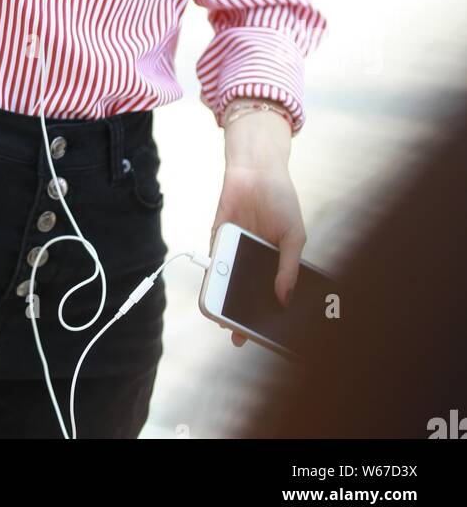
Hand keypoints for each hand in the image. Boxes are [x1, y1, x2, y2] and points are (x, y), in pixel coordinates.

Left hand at [209, 162, 305, 347]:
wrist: (257, 170)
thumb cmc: (281, 200)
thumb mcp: (294, 236)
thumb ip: (288, 268)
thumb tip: (284, 299)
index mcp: (275, 262)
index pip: (272, 294)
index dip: (270, 314)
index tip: (270, 336)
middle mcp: (253, 260)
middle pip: (246, 294)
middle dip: (243, 315)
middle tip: (243, 336)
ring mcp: (233, 251)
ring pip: (227, 283)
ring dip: (225, 301)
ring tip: (229, 320)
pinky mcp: (217, 240)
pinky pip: (212, 263)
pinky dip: (212, 277)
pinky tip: (216, 291)